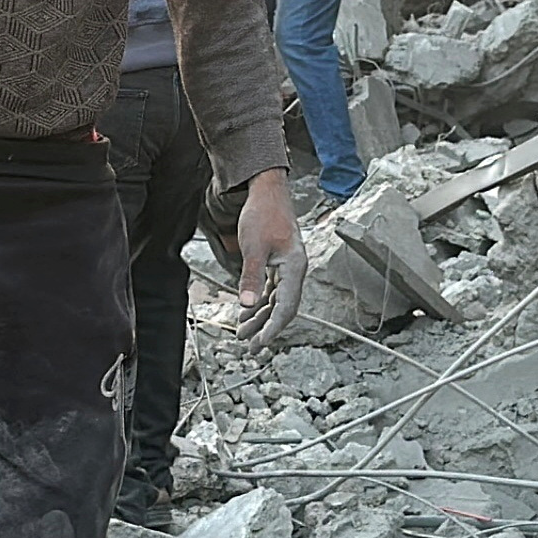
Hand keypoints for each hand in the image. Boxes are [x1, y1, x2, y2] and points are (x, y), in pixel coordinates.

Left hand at [230, 168, 305, 349]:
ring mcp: (286, 268)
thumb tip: (246, 304)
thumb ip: (251, 277)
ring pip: (275, 301)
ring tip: (242, 332)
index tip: (261, 343)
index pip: (287, 307)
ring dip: (259, 317)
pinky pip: (270, 290)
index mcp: (294, 267)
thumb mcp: (253, 247)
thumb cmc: (264, 214)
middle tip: (249, 346)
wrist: (266, 191)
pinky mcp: (277, 264)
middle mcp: (294, 270)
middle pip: (283, 308)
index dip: (274, 328)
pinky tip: (246, 312)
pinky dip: (258, 302)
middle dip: (265, 328)